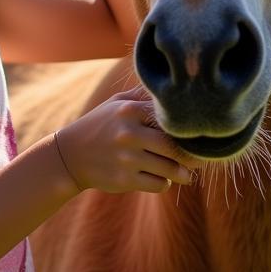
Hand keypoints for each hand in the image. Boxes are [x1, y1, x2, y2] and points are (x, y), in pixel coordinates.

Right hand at [54, 89, 192, 194]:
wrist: (70, 156)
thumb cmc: (99, 126)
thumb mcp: (115, 104)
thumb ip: (142, 96)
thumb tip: (171, 87)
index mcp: (129, 110)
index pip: (169, 119)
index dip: (186, 129)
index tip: (198, 135)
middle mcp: (128, 133)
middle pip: (174, 147)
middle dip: (192, 156)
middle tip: (200, 159)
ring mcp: (126, 158)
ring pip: (169, 169)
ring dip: (182, 174)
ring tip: (186, 174)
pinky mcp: (124, 179)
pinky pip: (158, 184)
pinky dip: (164, 183)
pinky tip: (161, 179)